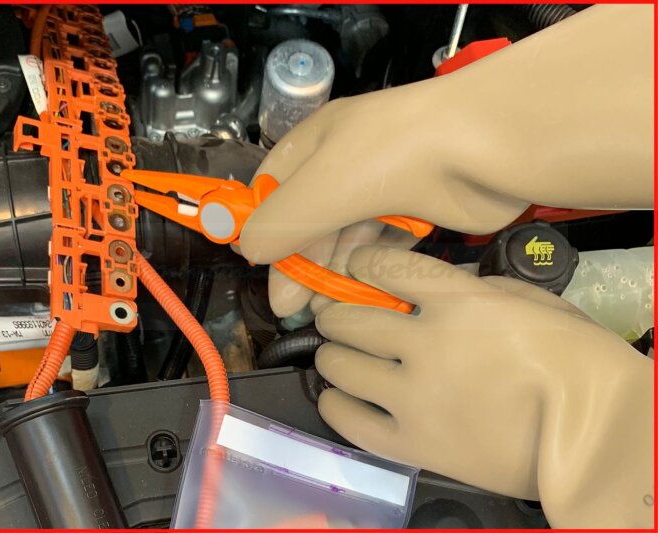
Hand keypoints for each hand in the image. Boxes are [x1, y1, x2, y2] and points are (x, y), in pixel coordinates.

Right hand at [242, 87, 528, 316]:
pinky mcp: (416, 212)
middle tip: (290, 307)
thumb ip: (278, 223)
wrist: (485, 146)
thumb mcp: (318, 188)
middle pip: (308, 220)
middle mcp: (345, 163)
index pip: (271, 188)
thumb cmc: (390, 155)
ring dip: (330, 273)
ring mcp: (383, 187)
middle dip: (297, 262)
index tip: (255, 265)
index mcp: (315, 143)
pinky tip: (358, 297)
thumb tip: (249, 252)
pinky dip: (366, 271)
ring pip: (344, 237)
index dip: (259, 226)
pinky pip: (380, 246)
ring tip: (322, 311)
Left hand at [314, 246, 652, 527]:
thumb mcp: (532, 303)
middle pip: (350, 319)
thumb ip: (475, 290)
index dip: (362, 266)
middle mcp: (425, 344)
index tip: (355, 271)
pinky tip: (338, 396)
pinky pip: (350, 420)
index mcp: (458, 302)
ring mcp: (413, 397)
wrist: (596, 438)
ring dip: (333, 355)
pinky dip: (336, 403)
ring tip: (338, 357)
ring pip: (341, 365)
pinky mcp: (412, 444)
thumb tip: (432, 289)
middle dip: (337, 314)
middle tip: (337, 319)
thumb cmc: (578, 363)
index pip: (386, 268)